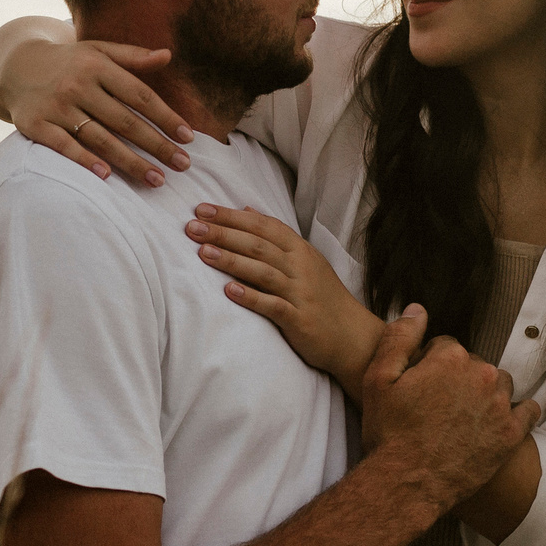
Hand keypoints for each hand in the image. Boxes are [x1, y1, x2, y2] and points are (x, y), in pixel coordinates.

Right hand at [0, 36, 192, 185]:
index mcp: (97, 65)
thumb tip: (168, 55)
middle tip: (182, 165)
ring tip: (156, 179)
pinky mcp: (35, 124)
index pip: (140, 95)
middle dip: (156, 145)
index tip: (188, 138)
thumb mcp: (98, 50)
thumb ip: (133, 56)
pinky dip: (85, 161)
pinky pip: (64, 146)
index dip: (166, 117)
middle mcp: (77, 84)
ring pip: (100, 138)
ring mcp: (56, 106)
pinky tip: (108, 176)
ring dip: (131, 161)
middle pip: (125, 120)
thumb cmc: (69, 61)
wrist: (16, 66)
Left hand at [186, 204, 380, 391]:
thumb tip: (248, 209)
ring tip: (203, 252)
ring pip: (263, 271)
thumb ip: (277, 236)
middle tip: (192, 226)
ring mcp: (300, 293)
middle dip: (224, 233)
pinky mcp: (299, 319)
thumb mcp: (305, 260)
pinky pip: (273, 306)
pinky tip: (228, 292)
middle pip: (258, 245)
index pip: (263, 225)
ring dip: (231, 261)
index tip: (203, 209)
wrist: (353, 336)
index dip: (232, 216)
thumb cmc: (323, 297)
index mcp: (301, 250)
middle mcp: (301, 267)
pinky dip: (251, 297)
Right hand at [359, 307, 537, 506]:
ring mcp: (499, 405)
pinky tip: (503, 419)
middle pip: (475, 363)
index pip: (447, 346)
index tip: (423, 385)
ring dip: (487, 392)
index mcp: (450, 357)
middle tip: (440, 405)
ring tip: (466, 414)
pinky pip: (527, 410)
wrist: (407, 483)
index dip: (432, 364)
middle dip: (460, 378)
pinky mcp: (511, 433)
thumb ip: (399, 337)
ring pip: (500, 383)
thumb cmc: (388, 433)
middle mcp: (481, 374)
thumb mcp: (377, 379)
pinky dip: (518, 412)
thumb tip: (418, 310)